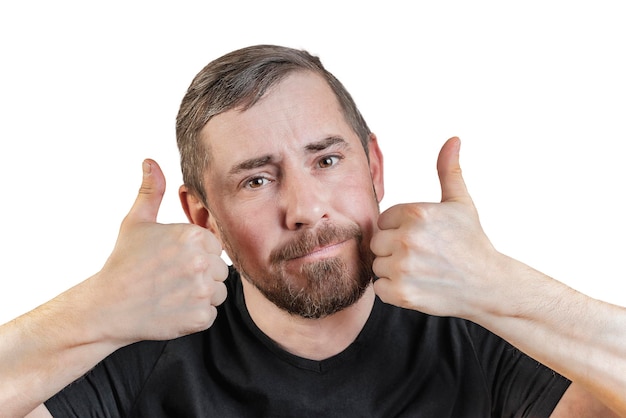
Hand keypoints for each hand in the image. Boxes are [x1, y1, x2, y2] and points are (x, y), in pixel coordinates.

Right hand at [88, 159, 227, 343]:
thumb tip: (150, 162)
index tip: (173, 262)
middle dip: (200, 274)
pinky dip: (195, 315)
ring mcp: (202, 290)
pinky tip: (172, 309)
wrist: (106, 307)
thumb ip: (151, 191)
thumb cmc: (123, 263)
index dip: (196, 254)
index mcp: (192, 236)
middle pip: (219, 268)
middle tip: (171, 279)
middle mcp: (201, 261)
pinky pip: (210, 314)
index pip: (214, 246)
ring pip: (218, 291)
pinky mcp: (200, 317)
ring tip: (171, 293)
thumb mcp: (136, 222)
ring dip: (201, 295)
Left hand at [371, 137, 498, 318]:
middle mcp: (407, 238)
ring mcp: (403, 267)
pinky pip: (379, 288)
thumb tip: (453, 139)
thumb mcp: (460, 203)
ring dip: (393, 270)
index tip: (423, 238)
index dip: (400, 229)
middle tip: (422, 256)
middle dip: (394, 249)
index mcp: (416, 213)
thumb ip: (449, 171)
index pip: (384, 220)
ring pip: (377, 265)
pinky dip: (393, 290)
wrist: (489, 285)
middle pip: (377, 242)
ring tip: (421, 270)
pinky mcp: (401, 293)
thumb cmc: (472, 242)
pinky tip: (417, 285)